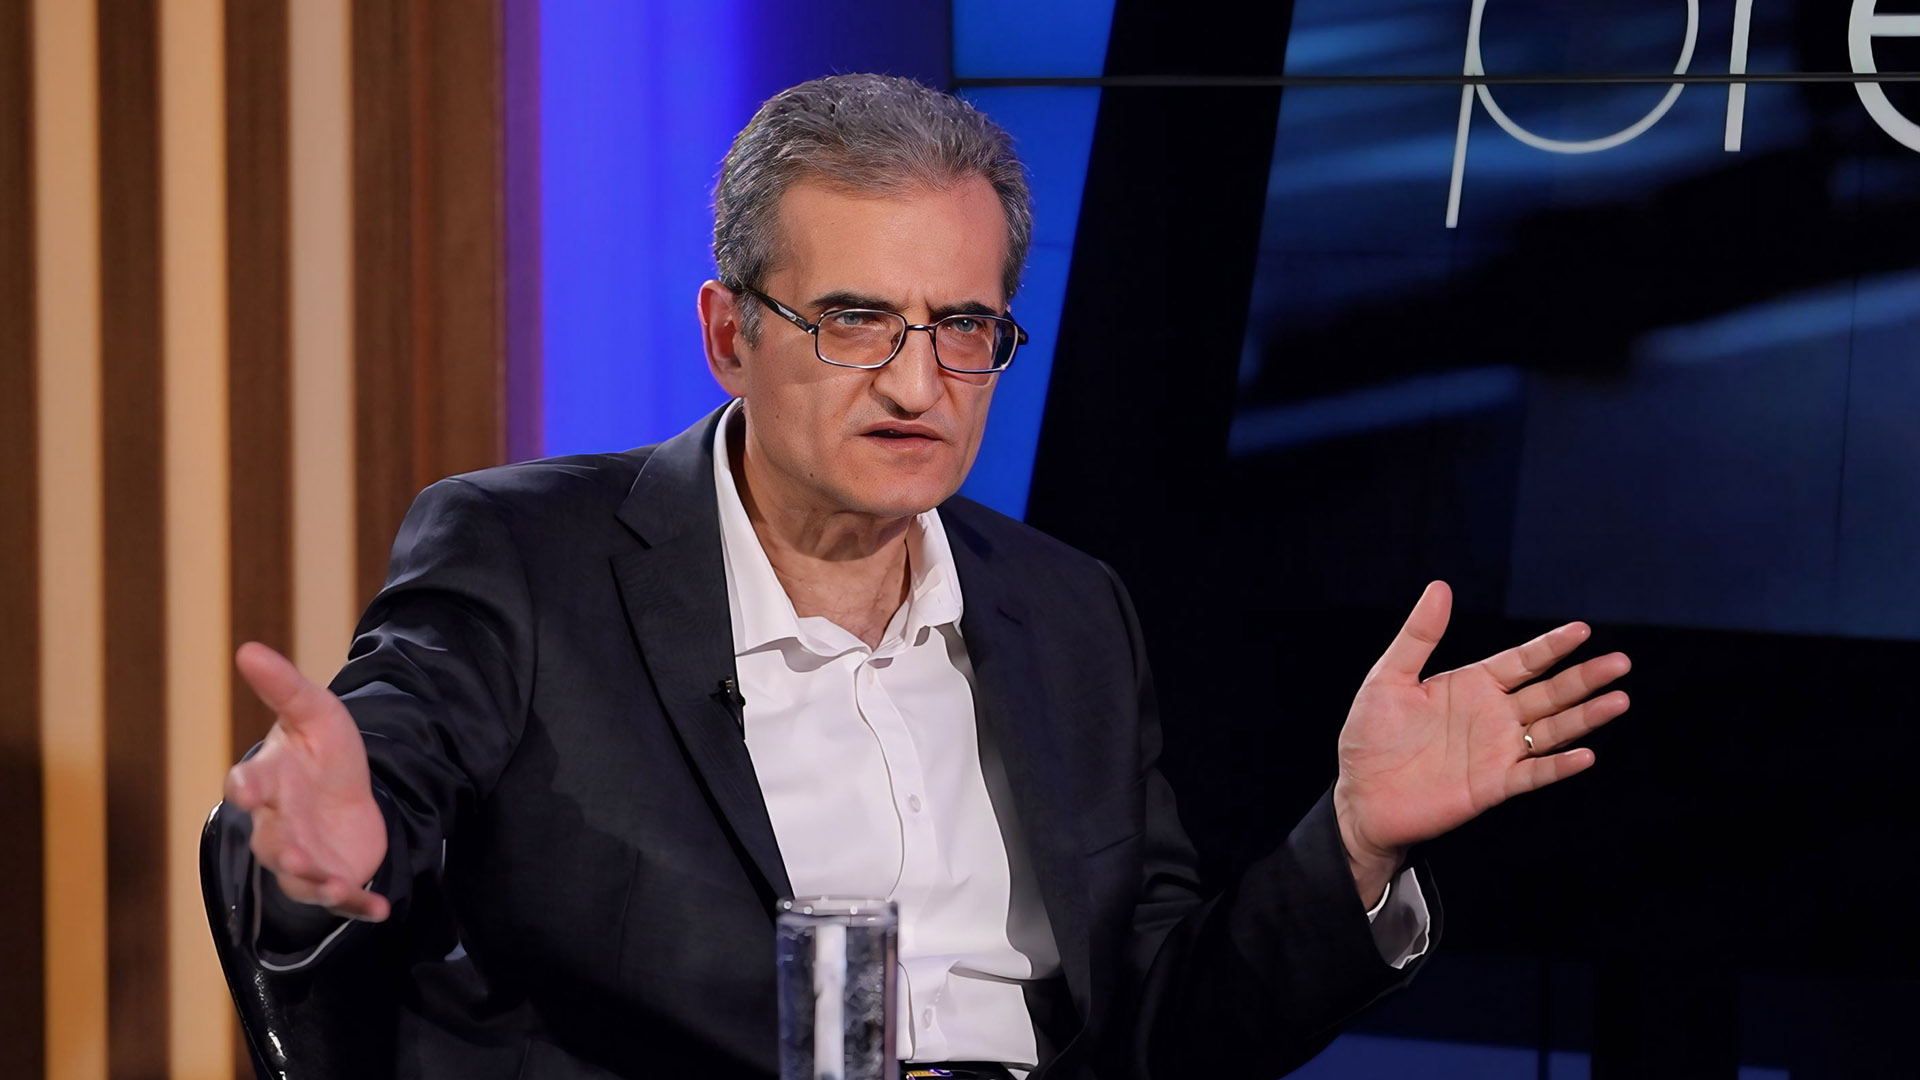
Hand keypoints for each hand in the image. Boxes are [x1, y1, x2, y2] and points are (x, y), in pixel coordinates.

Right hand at [225, 642, 390, 921]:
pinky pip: (343, 898)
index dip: (246, 787)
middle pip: (273, 839)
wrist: (348, 793)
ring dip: (313, 880)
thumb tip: (247, 649)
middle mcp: (277, 825)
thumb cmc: (321, 752)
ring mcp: (303, 857)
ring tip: (328, 882)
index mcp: (268, 781)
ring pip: (300, 875)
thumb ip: (284, 686)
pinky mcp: (334, 877)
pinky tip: (381, 910)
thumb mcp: (314, 712)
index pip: (247, 783)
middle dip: (282, 847)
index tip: (246, 790)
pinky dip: (360, 906)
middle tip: (292, 853)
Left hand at [1332, 582, 1630, 899]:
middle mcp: (1493, 715)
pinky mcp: (1493, 785)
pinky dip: (1559, 766)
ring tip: (1618, 699)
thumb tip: (1440, 586)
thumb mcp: (1388, 678)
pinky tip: (1585, 754)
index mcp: (1472, 685)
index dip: (1552, 646)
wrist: (1360, 796)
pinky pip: (1533, 774)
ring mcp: (1497, 750)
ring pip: (1552, 729)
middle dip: (1584, 677)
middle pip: (1549, 692)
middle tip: (1620, 662)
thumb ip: (1418, 636)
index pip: (1523, 660)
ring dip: (1585, 716)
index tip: (1583, 629)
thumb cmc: (1370, 737)